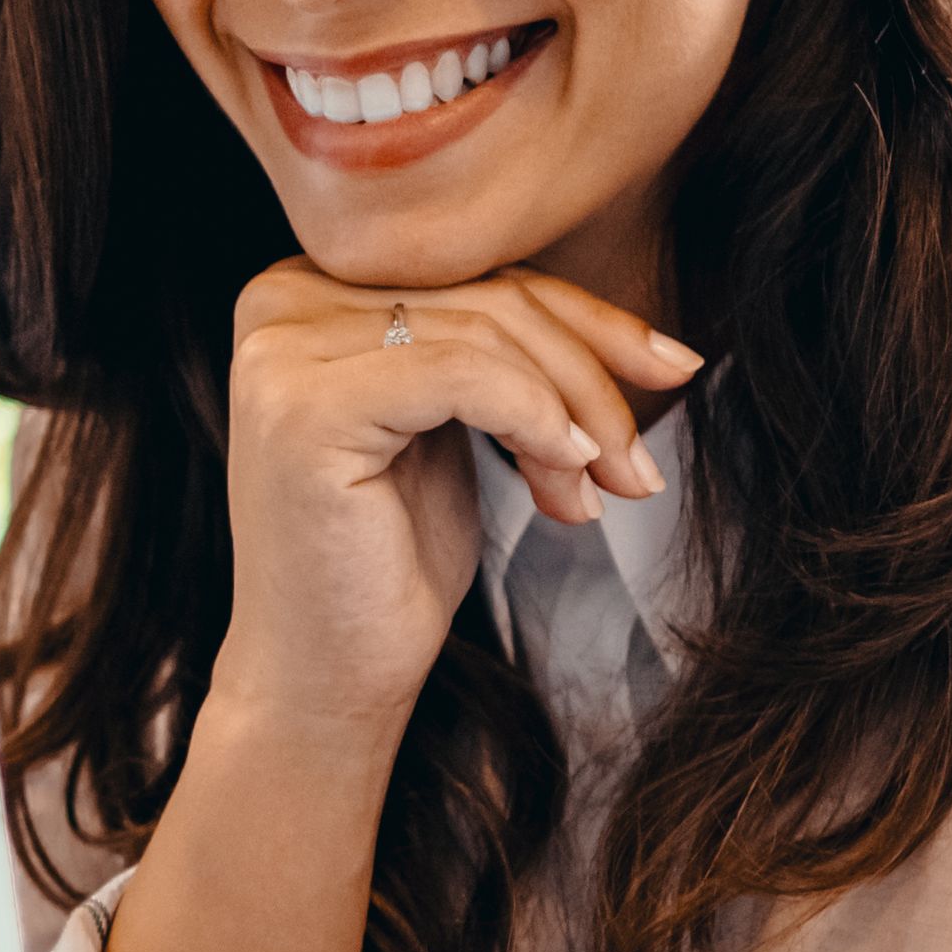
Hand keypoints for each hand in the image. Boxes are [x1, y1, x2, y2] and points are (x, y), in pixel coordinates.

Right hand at [210, 260, 700, 752]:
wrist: (322, 680)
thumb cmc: (388, 564)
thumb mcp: (457, 430)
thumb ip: (496, 351)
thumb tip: (637, 330)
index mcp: (307, 290)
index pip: (476, 271)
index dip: (589, 319)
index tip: (673, 367)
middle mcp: (279, 302)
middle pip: (487, 295)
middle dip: (590, 377)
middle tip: (636, 467)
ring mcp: (281, 352)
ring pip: (487, 333)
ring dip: (572, 416)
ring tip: (598, 493)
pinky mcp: (303, 408)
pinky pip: (462, 374)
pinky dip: (535, 420)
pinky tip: (563, 475)